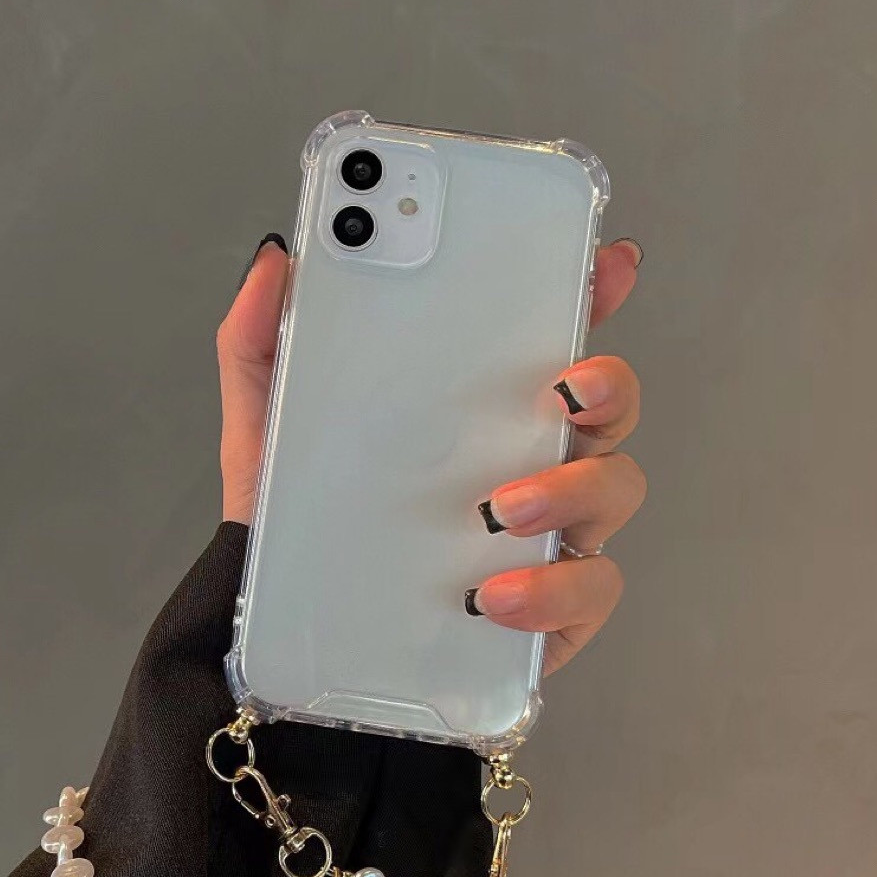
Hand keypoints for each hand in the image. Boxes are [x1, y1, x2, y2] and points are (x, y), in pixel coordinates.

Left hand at [217, 234, 645, 675]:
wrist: (275, 615)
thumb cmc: (294, 513)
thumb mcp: (269, 420)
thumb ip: (262, 339)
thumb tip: (275, 262)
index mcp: (474, 407)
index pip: (547, 340)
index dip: (589, 294)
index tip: (605, 264)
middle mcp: (525, 460)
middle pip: (607, 407)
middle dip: (609, 384)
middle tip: (565, 386)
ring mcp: (544, 533)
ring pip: (614, 490)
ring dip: (571, 490)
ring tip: (494, 510)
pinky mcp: (546, 609)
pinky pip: (588, 591)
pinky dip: (552, 591)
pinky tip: (493, 593)